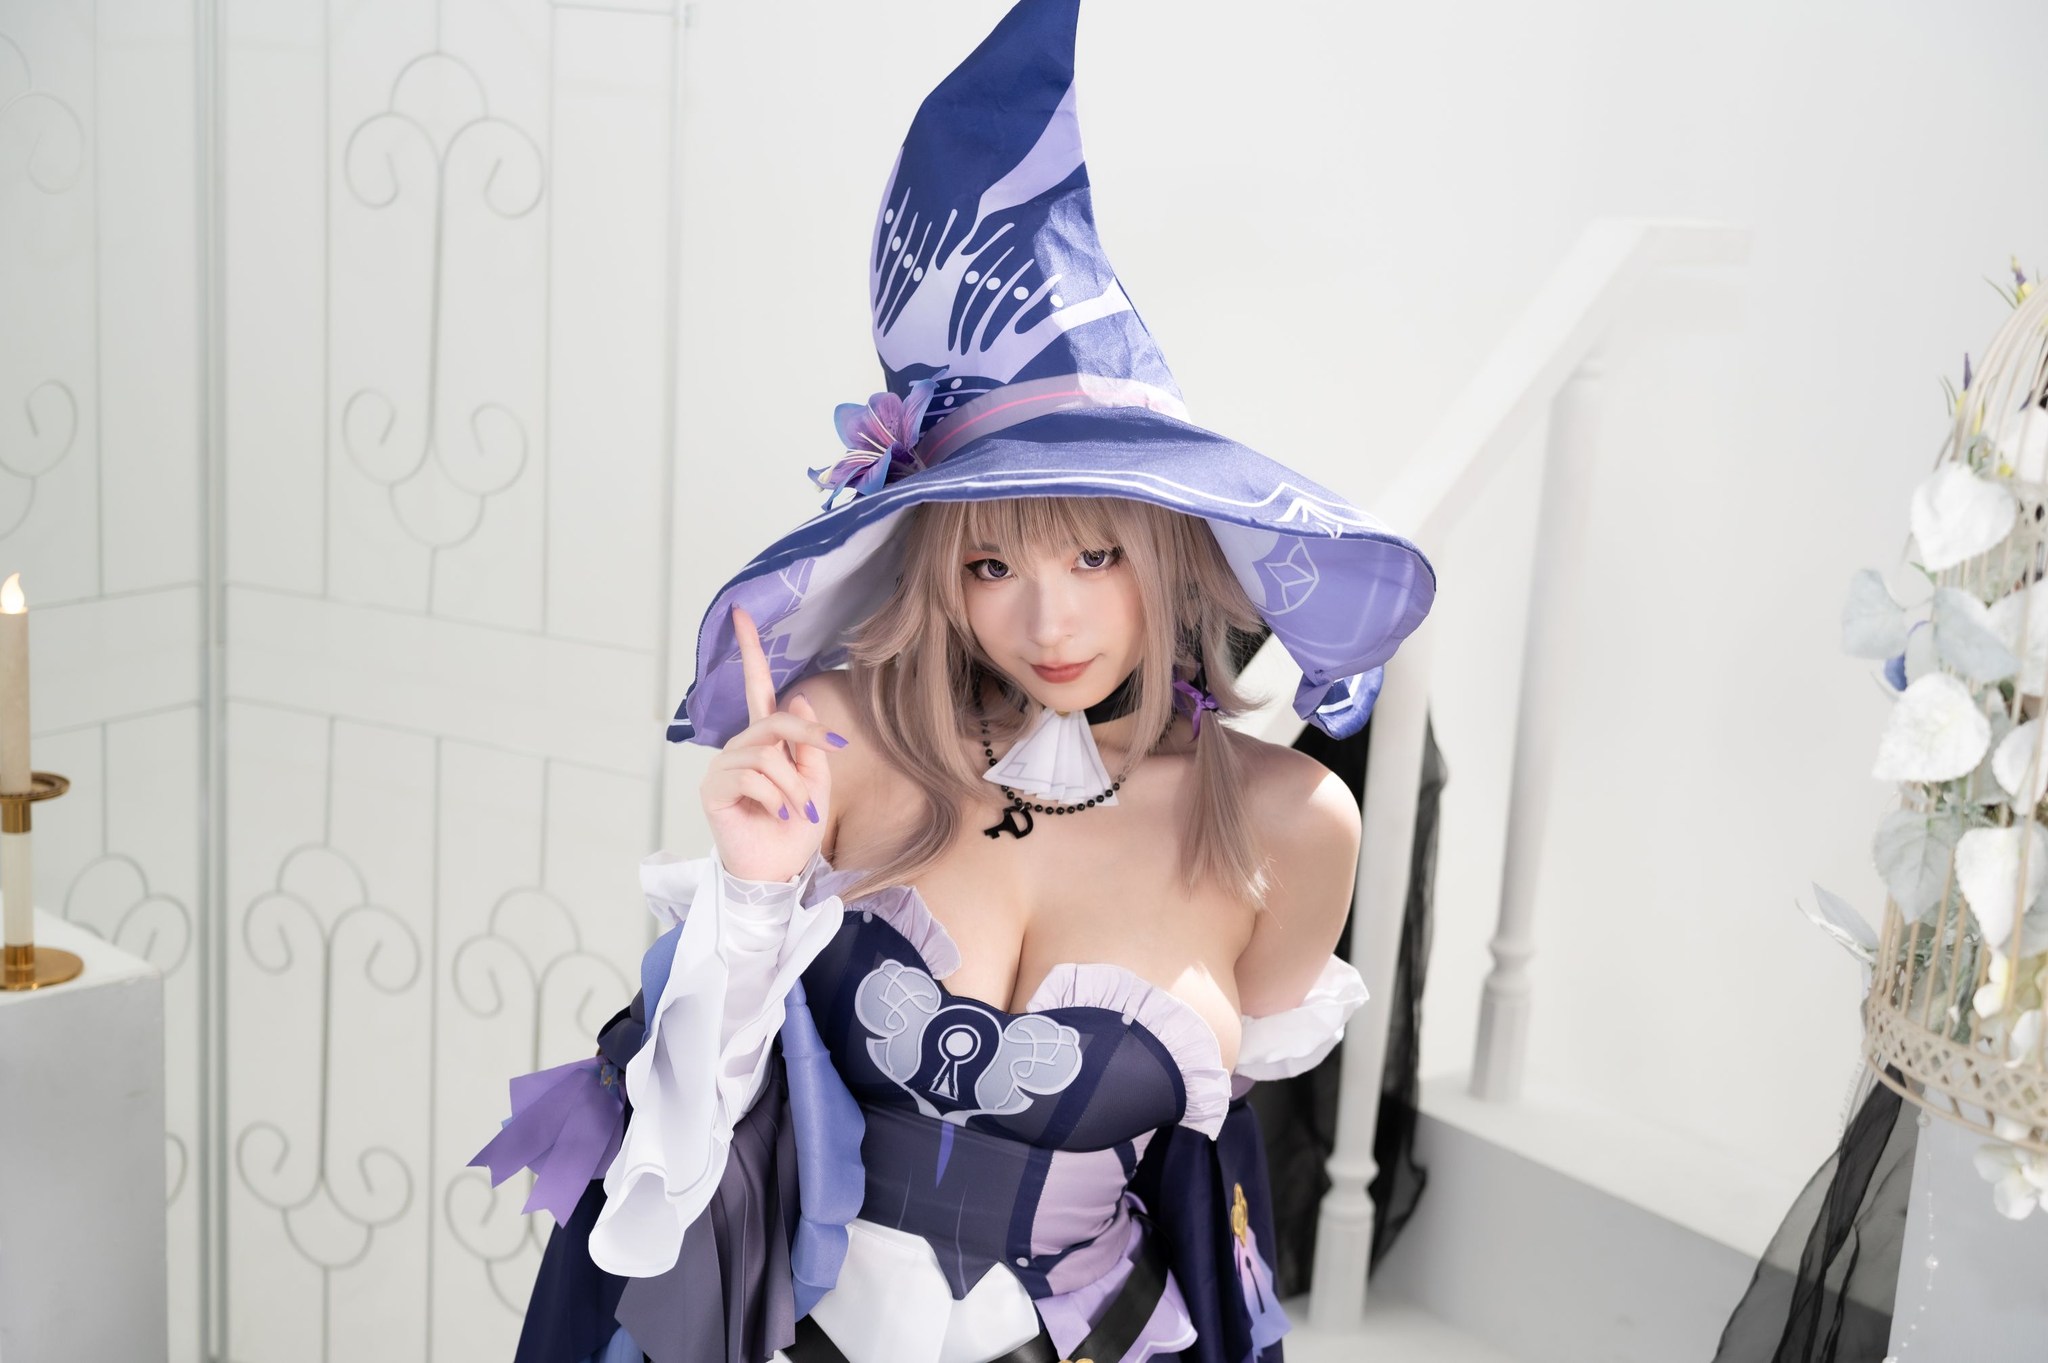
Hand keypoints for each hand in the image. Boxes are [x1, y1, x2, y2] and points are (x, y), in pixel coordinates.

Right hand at [700, 606, 842, 882]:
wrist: (777, 873)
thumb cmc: (794, 830)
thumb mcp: (816, 781)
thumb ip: (808, 743)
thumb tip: (800, 698)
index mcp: (766, 741)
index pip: (757, 689)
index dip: (750, 651)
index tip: (742, 612)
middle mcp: (740, 748)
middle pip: (775, 719)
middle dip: (808, 736)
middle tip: (830, 750)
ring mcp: (723, 767)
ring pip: (768, 755)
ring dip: (793, 784)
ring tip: (797, 809)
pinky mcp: (714, 789)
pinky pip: (754, 777)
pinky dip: (777, 798)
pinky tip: (778, 815)